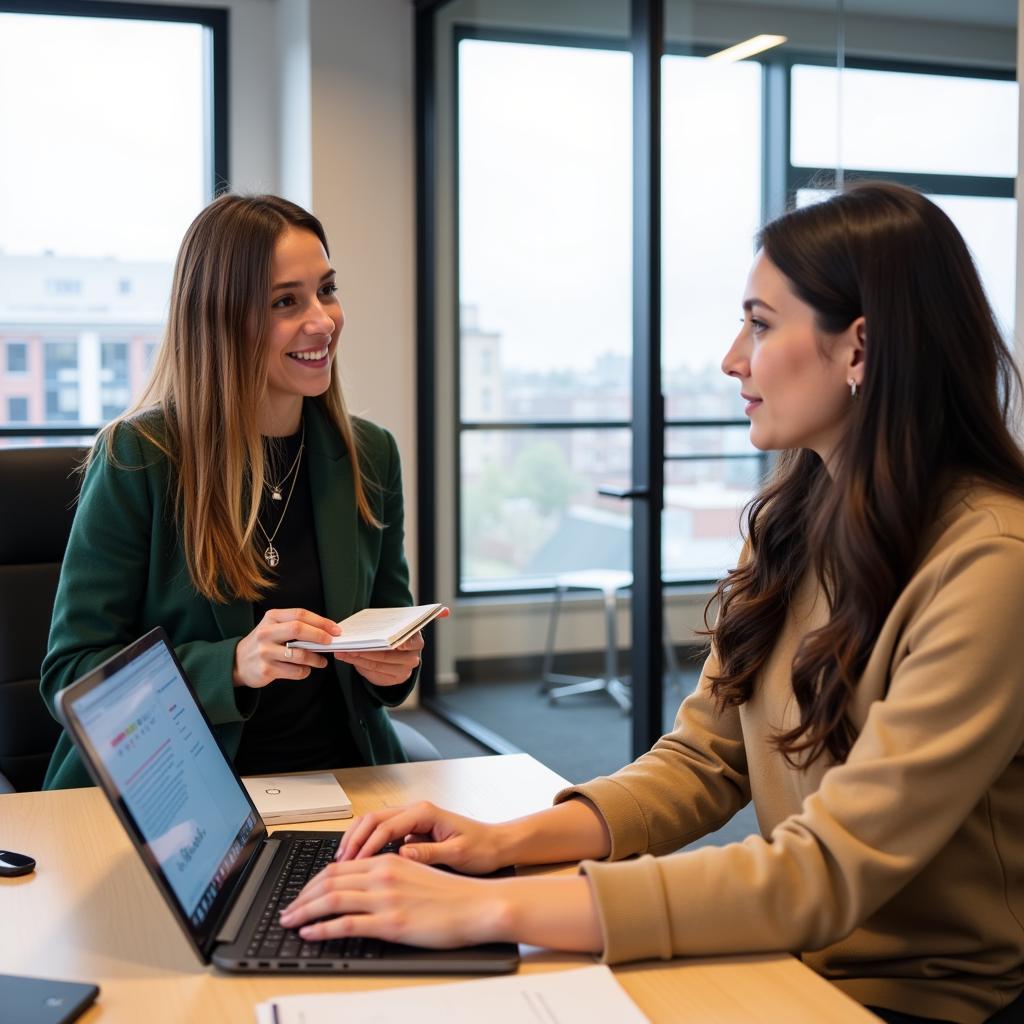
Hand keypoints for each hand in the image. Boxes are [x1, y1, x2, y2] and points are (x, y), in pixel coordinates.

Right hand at [232, 608, 339, 688]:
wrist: (237, 662)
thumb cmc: (263, 643)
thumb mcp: (274, 627)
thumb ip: (295, 626)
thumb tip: (326, 630)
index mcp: (271, 618)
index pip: (300, 614)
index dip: (321, 621)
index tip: (335, 629)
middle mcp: (266, 632)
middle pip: (298, 629)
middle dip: (320, 635)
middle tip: (331, 642)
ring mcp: (265, 651)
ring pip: (299, 654)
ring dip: (315, 659)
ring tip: (321, 661)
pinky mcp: (266, 669)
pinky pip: (294, 671)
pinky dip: (305, 671)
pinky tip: (305, 670)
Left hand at [278, 854, 507, 947]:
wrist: (477, 905)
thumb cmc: (452, 894)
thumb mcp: (416, 874)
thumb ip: (388, 876)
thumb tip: (362, 886)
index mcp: (388, 860)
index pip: (339, 867)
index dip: (314, 881)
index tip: (302, 893)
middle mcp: (383, 874)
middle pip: (329, 881)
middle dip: (302, 896)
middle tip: (287, 910)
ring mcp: (385, 898)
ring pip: (331, 900)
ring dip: (304, 911)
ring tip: (289, 921)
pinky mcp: (390, 923)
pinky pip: (345, 924)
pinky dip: (321, 928)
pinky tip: (310, 933)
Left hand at [332, 607, 448, 687]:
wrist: (399, 654)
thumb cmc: (397, 634)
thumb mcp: (405, 625)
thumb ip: (425, 615)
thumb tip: (446, 611)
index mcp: (417, 641)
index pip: (407, 642)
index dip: (394, 642)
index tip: (381, 640)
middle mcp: (414, 657)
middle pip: (387, 654)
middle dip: (366, 649)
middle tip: (350, 644)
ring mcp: (404, 670)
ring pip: (377, 664)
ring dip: (357, 657)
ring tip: (342, 651)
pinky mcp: (394, 680)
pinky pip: (372, 672)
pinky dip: (357, 664)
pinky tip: (346, 657)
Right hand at [336, 801, 506, 873]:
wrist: (497, 844)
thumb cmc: (482, 849)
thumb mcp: (458, 854)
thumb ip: (430, 853)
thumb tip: (403, 855)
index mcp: (425, 813)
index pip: (386, 826)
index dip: (367, 846)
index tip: (353, 865)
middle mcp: (416, 811)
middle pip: (373, 819)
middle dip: (353, 839)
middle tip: (339, 863)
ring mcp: (413, 819)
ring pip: (374, 823)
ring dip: (357, 839)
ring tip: (342, 861)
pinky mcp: (413, 829)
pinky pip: (382, 832)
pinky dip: (367, 843)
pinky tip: (359, 862)